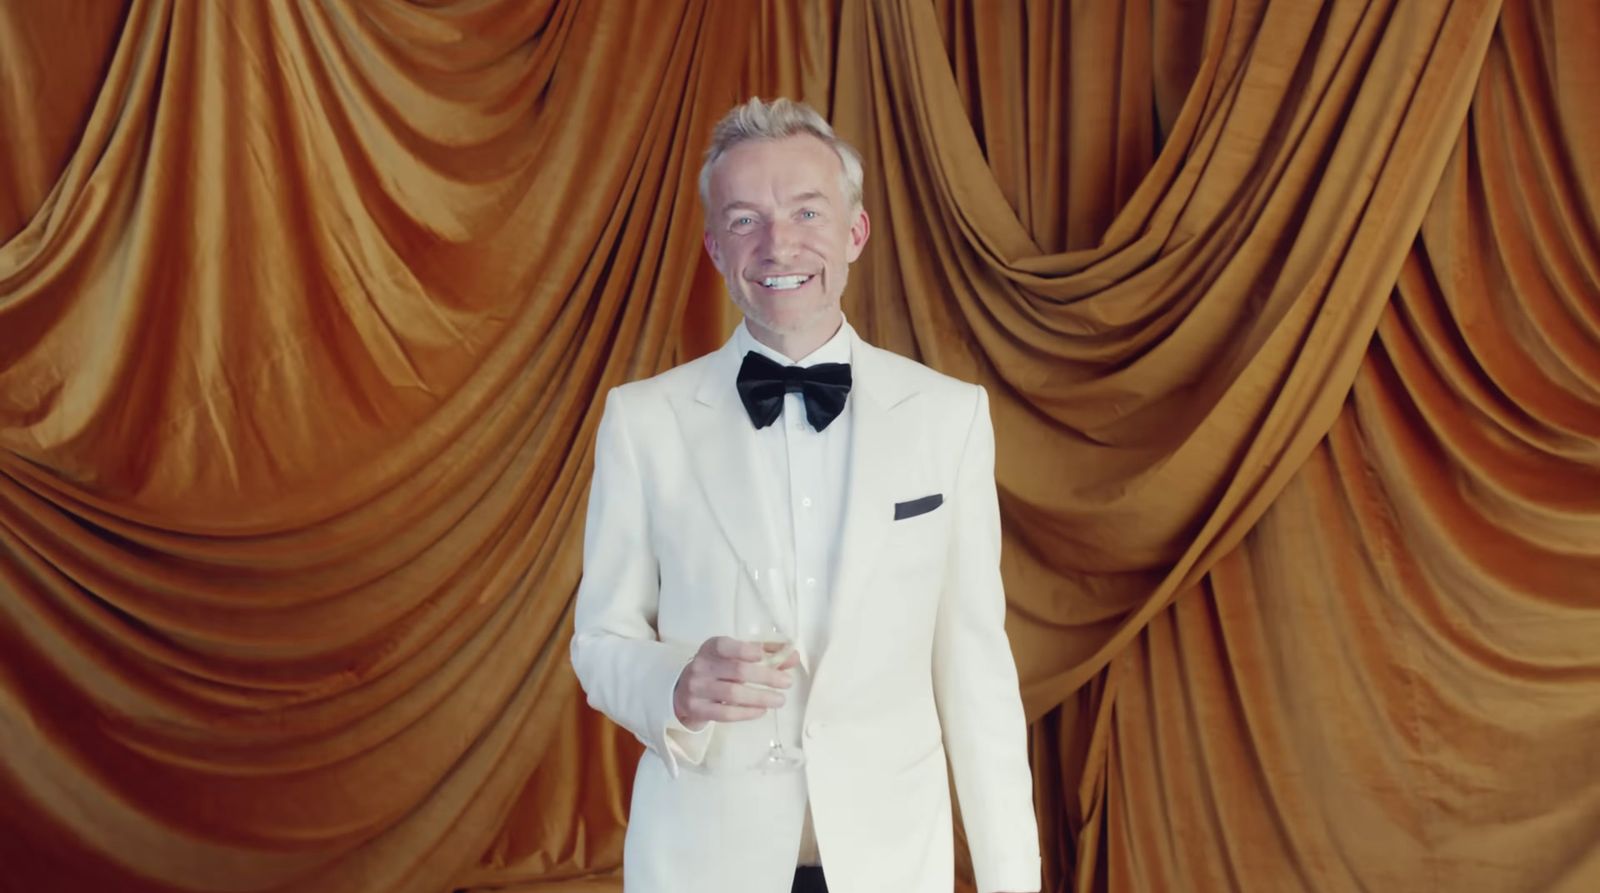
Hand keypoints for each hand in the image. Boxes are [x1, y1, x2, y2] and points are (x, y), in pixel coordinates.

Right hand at [672, 636, 798, 729]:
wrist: (683, 692)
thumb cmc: (717, 670)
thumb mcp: (735, 657)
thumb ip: (765, 654)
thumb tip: (793, 656)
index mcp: (711, 648)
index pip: (724, 646)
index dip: (743, 649)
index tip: (762, 655)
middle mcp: (701, 666)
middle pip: (737, 671)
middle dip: (765, 676)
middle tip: (787, 682)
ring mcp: (697, 689)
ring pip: (732, 694)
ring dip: (760, 697)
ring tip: (780, 700)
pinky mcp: (697, 709)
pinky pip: (725, 713)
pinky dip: (746, 713)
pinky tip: (761, 711)